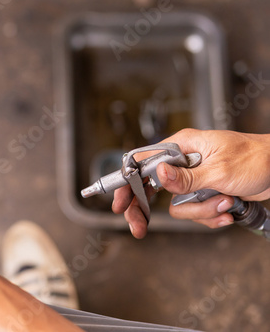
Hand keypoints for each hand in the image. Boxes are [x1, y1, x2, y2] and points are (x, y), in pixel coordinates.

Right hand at [113, 128, 269, 237]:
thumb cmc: (256, 158)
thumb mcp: (219, 170)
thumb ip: (186, 177)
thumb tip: (158, 174)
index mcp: (182, 147)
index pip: (143, 162)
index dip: (127, 182)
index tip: (119, 202)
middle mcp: (183, 163)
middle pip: (150, 188)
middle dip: (147, 210)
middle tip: (138, 227)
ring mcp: (193, 179)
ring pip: (177, 205)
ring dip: (200, 211)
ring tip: (223, 204)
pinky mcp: (203, 193)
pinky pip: (194, 211)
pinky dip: (211, 215)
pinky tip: (228, 210)